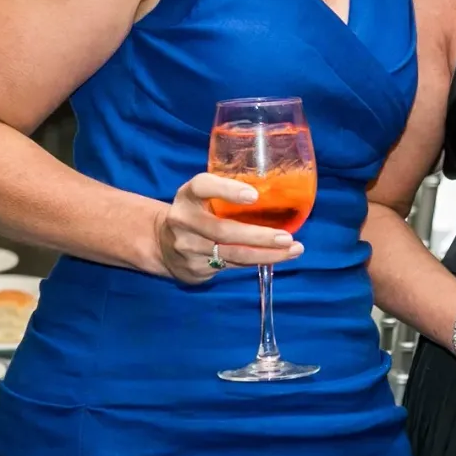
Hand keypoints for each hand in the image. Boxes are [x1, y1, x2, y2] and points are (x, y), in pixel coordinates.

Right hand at [153, 173, 304, 284]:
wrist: (162, 245)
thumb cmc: (197, 212)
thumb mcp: (203, 197)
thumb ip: (227, 192)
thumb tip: (278, 191)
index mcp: (188, 195)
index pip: (203, 187)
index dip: (227, 190)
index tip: (254, 196)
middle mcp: (184, 221)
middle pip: (224, 230)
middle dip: (260, 235)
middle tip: (287, 237)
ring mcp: (188, 248)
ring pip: (232, 254)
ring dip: (267, 254)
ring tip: (293, 250)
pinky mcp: (195, 268)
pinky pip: (232, 266)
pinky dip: (257, 261)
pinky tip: (276, 257)